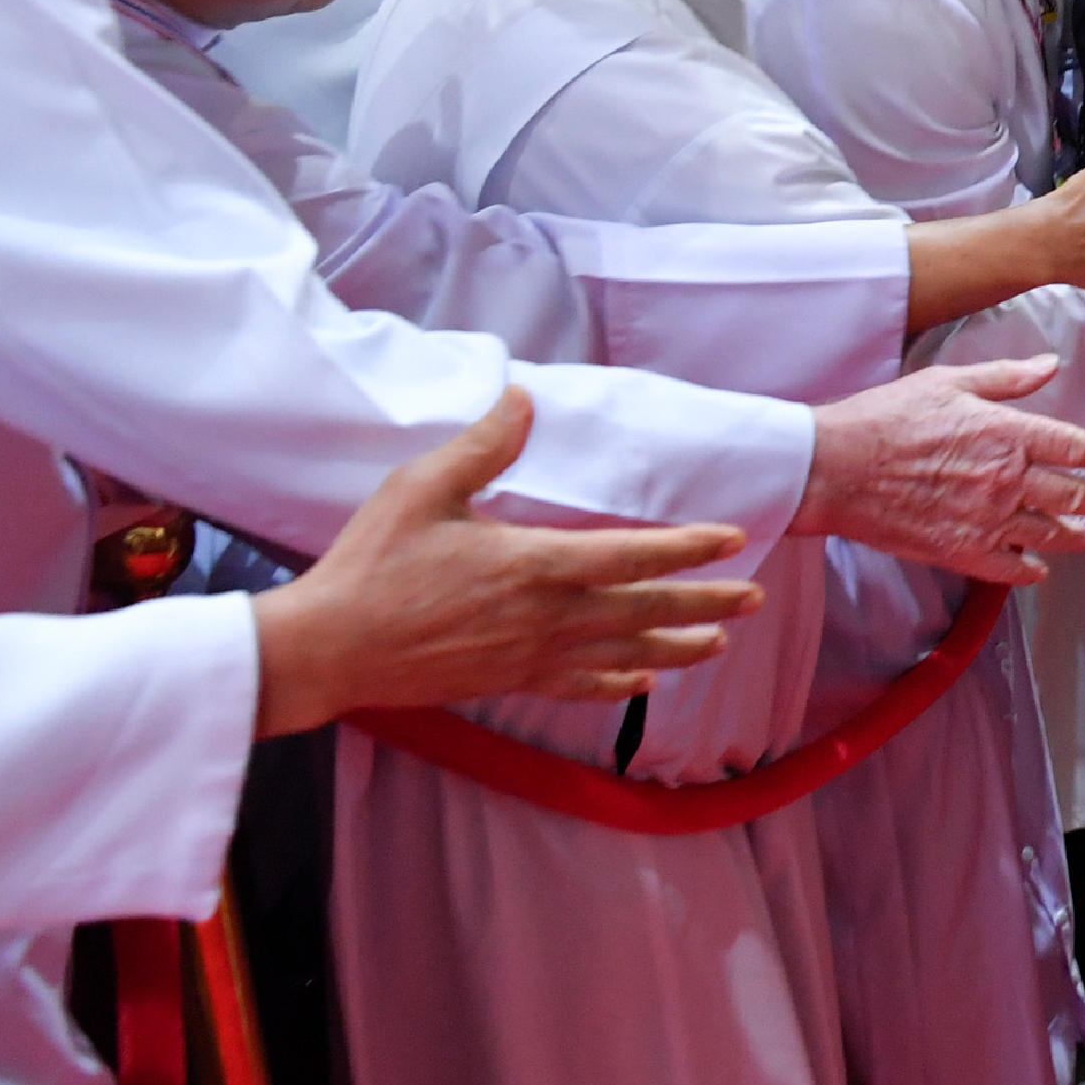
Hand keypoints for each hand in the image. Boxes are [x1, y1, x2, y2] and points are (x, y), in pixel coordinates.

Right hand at [253, 391, 758, 734]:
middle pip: (643, 609)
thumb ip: (482, 446)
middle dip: (705, 602)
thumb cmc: (371, 564)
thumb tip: (523, 398)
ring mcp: (530, 655)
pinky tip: (642, 683)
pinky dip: (617, 684)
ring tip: (720, 643)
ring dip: (677, 647)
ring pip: (623, 653)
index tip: (733, 539)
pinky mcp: (508, 680)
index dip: (688, 547)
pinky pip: (578, 685)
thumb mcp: (421, 488)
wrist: (328, 648)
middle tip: (756, 597)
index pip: (631, 554)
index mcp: (534, 563)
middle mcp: (546, 615)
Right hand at [793, 357, 1084, 582]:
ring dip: (1077, 536)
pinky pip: (1011, 568)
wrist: (836, 468)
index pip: (1077, 447)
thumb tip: (1050, 364)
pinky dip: (1031, 569)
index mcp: (1007, 433)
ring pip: (1050, 532)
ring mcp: (987, 518)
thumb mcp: (948, 381)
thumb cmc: (887, 419)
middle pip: (1075, 495)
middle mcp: (1006, 478)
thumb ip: (1005, 378)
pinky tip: (1039, 568)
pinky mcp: (961, 550)